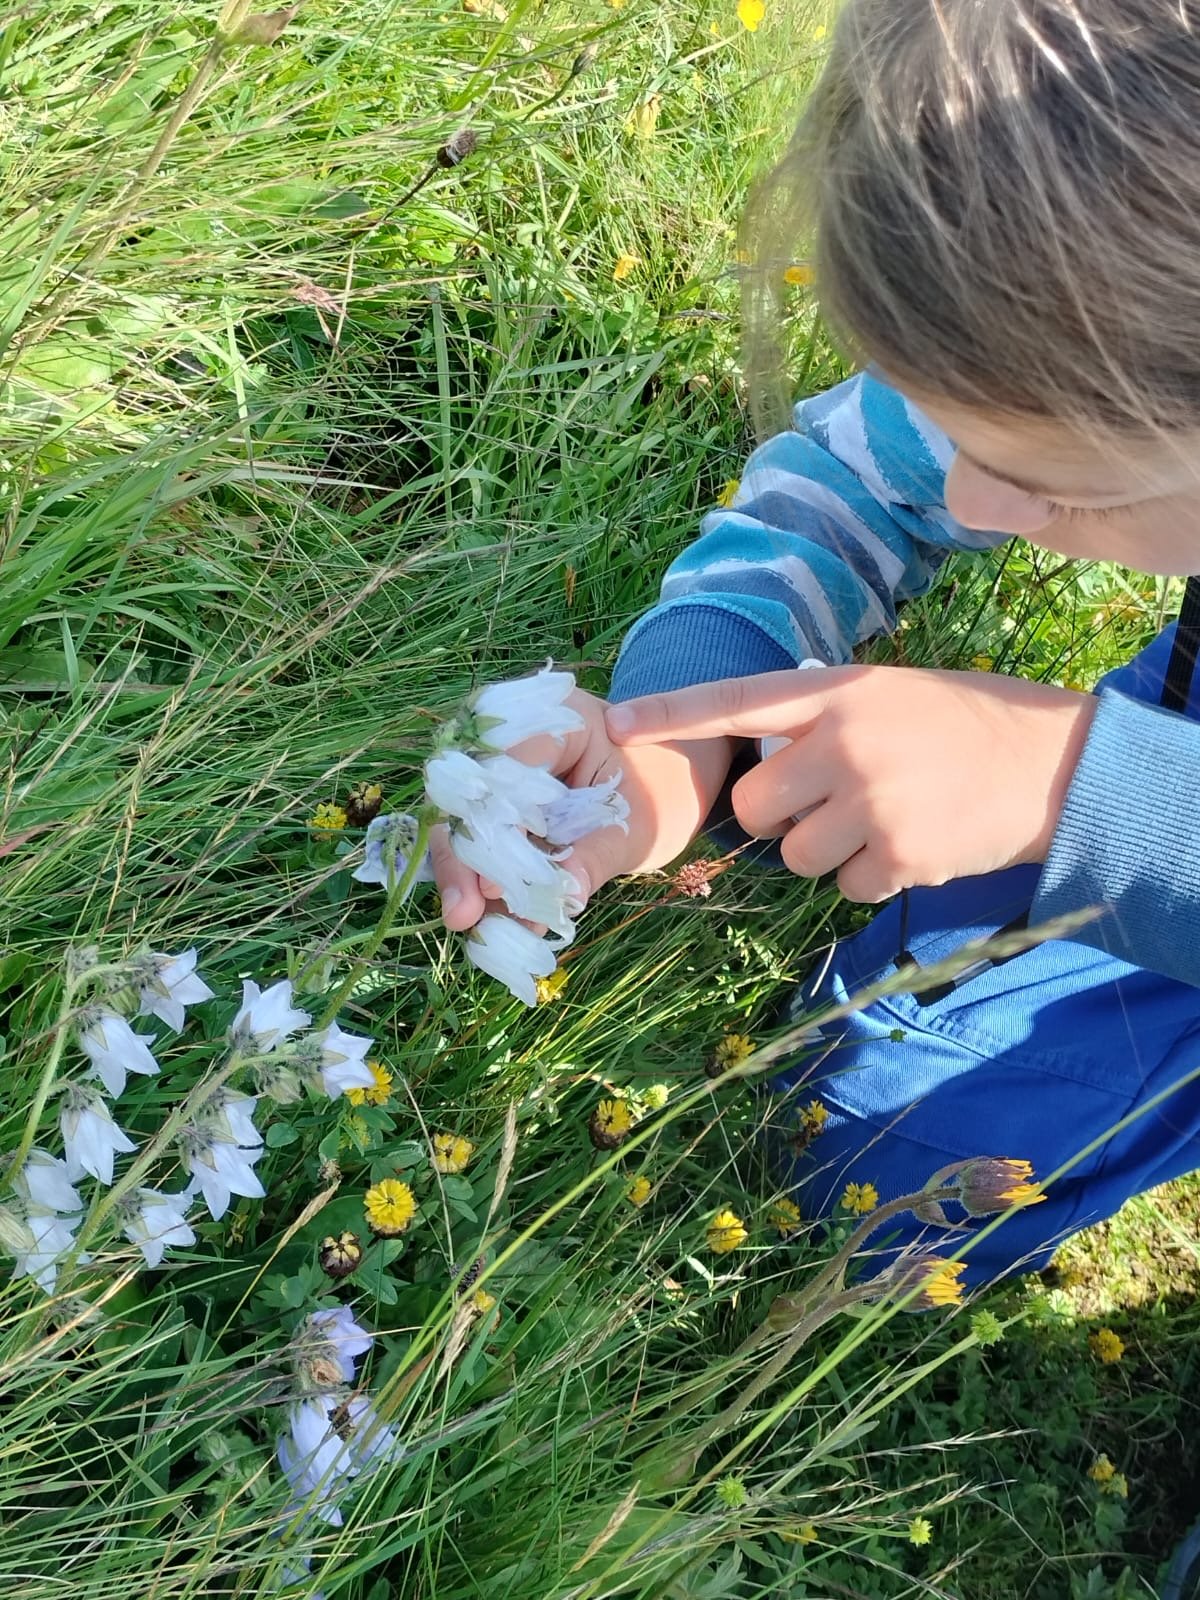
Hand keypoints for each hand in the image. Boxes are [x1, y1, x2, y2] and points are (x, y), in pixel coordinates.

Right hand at [431, 687, 734, 929]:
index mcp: (557, 718)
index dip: (489, 823)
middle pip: (468, 792)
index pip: (503, 763)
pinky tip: (489, 925)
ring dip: (465, 875)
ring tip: (471, 927)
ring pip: (464, 821)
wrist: (674, 782)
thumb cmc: (663, 789)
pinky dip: (485, 881)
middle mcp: (515, 734)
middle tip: (461, 916)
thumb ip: (596, 856)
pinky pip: (481, 841)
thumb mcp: (638, 826)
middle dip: (461, 857)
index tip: (490, 882)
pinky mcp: (500, 803)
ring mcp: (501, 768)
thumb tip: (561, 896)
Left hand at [605, 665, 1096, 902]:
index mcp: (839, 692)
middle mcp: (846, 743)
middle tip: (831, 800)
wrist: (1049, 766)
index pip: (736, 701)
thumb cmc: (961, 724)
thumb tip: (754, 747)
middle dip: (781, 816)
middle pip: (757, 807)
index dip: (672, 714)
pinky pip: (844, 887)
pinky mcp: (898, 856)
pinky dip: (868, 877)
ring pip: (796, 856)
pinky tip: (907, 845)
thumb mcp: (886, 692)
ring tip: (880, 819)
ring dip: (826, 852)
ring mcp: (871, 802)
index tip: (616, 723)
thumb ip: (820, 714)